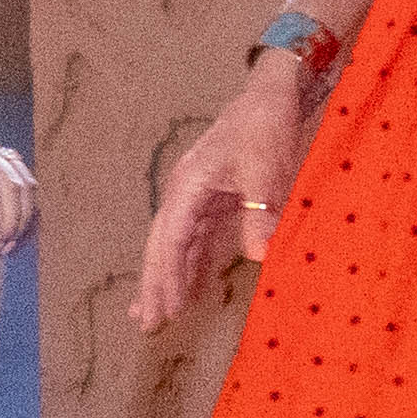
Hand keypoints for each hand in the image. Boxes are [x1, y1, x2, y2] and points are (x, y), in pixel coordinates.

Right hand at [128, 62, 314, 334]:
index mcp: (188, 186)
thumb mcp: (266, 168)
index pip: (171, 241)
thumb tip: (259, 257)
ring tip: (153, 312)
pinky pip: (195, 238)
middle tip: (145, 322)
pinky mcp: (213, 199)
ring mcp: (196, 196)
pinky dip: (188, 263)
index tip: (164, 310)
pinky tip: (188, 286)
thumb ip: (261, 211)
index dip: (166, 277)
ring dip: (165, 277)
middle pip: (162, 246)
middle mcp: (185, 193)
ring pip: (174, 244)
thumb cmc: (265, 127)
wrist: (271, 95)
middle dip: (153, 284)